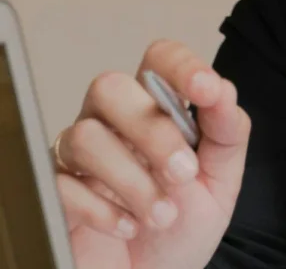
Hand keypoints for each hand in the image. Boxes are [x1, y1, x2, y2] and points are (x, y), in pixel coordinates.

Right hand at [52, 40, 250, 268]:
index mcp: (157, 106)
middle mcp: (114, 121)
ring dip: (132, 179)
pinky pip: (62, 184)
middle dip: (151, 129)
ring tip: (163, 215)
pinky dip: (103, 209)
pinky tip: (129, 227)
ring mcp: (80, 157)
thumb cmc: (185, 225)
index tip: (205, 90)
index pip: (159, 59)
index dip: (180, 65)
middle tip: (183, 173)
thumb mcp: (221, 179)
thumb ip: (226, 132)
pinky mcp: (56, 195)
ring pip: (86, 136)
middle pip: (110, 87)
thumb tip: (222, 90)